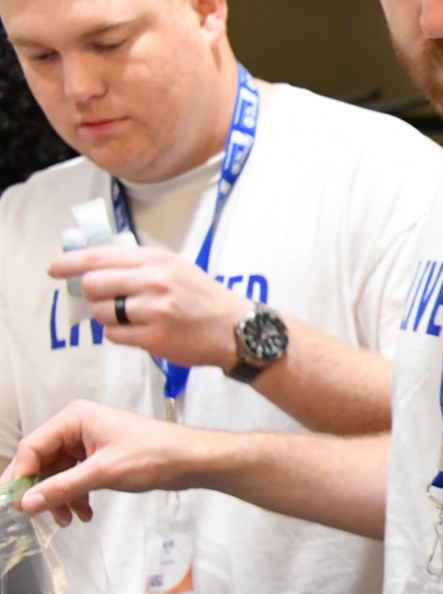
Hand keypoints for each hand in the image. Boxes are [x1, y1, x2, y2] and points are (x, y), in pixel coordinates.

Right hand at [5, 400, 200, 524]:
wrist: (191, 460)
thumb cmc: (156, 454)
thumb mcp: (104, 473)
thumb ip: (63, 487)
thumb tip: (29, 501)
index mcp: (75, 419)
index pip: (33, 447)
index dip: (20, 476)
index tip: (13, 502)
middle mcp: (78, 427)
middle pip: (43, 462)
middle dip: (43, 490)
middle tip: (38, 515)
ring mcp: (89, 442)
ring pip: (58, 473)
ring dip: (60, 497)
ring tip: (67, 519)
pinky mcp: (100, 457)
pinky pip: (75, 478)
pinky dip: (76, 495)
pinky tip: (83, 513)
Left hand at [50, 244, 243, 370]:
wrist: (236, 328)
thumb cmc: (202, 298)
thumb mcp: (175, 267)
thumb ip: (137, 265)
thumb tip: (92, 268)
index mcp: (156, 259)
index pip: (99, 256)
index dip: (70, 263)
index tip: (54, 268)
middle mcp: (154, 281)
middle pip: (93, 285)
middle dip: (93, 294)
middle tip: (107, 300)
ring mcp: (154, 310)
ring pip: (102, 313)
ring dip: (109, 317)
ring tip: (132, 318)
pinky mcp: (154, 337)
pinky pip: (115, 335)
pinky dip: (121, 335)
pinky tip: (141, 331)